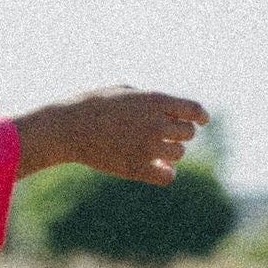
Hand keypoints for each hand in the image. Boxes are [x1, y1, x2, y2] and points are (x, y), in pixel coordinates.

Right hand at [12, 89, 208, 185]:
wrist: (67, 128)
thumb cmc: (92, 105)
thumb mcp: (124, 91)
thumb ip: (151, 100)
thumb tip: (171, 112)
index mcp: (155, 101)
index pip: (194, 110)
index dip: (200, 116)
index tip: (199, 121)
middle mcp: (156, 123)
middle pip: (187, 133)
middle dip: (178, 134)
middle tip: (162, 135)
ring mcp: (147, 147)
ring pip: (178, 154)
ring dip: (169, 152)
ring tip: (154, 150)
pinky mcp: (137, 168)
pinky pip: (167, 176)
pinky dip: (166, 173)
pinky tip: (158, 168)